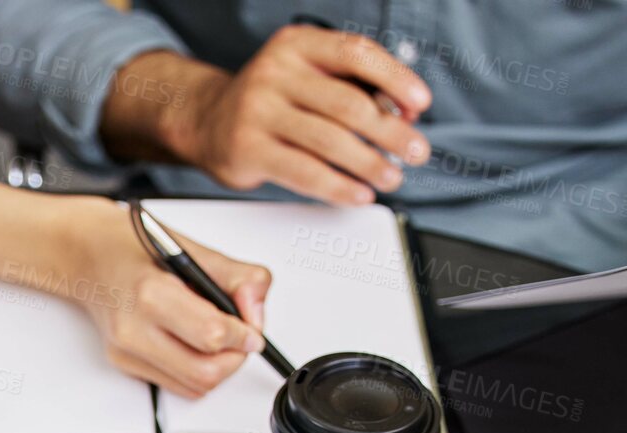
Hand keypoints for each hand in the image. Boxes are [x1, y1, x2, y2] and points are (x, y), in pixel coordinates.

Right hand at [65, 199, 270, 398]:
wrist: (88, 258)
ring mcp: (126, 351)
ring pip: (195, 387)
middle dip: (234, 359)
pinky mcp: (124, 365)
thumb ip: (237, 278)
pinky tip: (192, 345)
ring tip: (217, 341)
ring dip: (217, 369)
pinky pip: (178, 386)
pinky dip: (196, 372)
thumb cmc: (133, 248)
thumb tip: (256, 313)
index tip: (251, 329)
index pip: (213, 334)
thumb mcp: (193, 249)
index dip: (243, 335)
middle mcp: (134, 329)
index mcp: (152, 294)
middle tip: (239, 339)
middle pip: (206, 372)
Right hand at [111, 29, 430, 205]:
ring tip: (391, 177)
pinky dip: (338, 187)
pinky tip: (358, 194)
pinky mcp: (248, 150)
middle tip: (416, 151)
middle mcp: (274, 73)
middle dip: (391, 132)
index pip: (356, 54)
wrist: (206, 121)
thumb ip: (352, 87)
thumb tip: (403, 116)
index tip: (419, 104)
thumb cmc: (270, 101)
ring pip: (330, 141)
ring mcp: (258, 111)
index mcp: (296, 45)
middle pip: (348, 104)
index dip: (395, 79)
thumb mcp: (308, 77)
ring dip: (370, 164)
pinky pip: (304, 172)